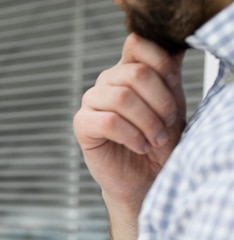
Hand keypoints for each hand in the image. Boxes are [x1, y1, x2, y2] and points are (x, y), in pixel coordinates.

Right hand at [73, 33, 186, 239]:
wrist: (145, 178)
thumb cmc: (159, 142)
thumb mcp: (171, 104)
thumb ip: (167, 75)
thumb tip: (172, 51)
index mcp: (128, 70)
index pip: (138, 45)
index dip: (161, 66)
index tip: (173, 94)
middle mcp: (107, 81)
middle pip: (134, 72)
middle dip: (159, 102)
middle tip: (167, 126)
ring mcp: (92, 102)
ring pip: (121, 97)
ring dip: (146, 121)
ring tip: (154, 140)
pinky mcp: (83, 125)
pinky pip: (107, 121)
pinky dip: (130, 135)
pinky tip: (139, 146)